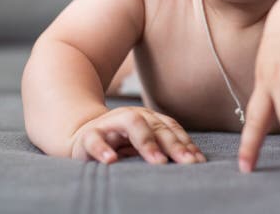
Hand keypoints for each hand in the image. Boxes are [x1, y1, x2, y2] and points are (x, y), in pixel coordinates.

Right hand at [70, 106, 206, 164]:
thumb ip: (163, 149)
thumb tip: (193, 161)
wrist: (82, 136)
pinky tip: (111, 160)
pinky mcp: (89, 135)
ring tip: (158, 162)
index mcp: (148, 119)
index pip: (171, 128)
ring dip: (147, 143)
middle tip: (187, 162)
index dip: (185, 143)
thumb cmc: (119, 144)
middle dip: (174, 144)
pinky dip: (103, 149)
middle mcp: (133, 117)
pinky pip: (96, 140)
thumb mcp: (143, 144)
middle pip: (157, 127)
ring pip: (132, 124)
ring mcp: (112, 124)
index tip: (197, 160)